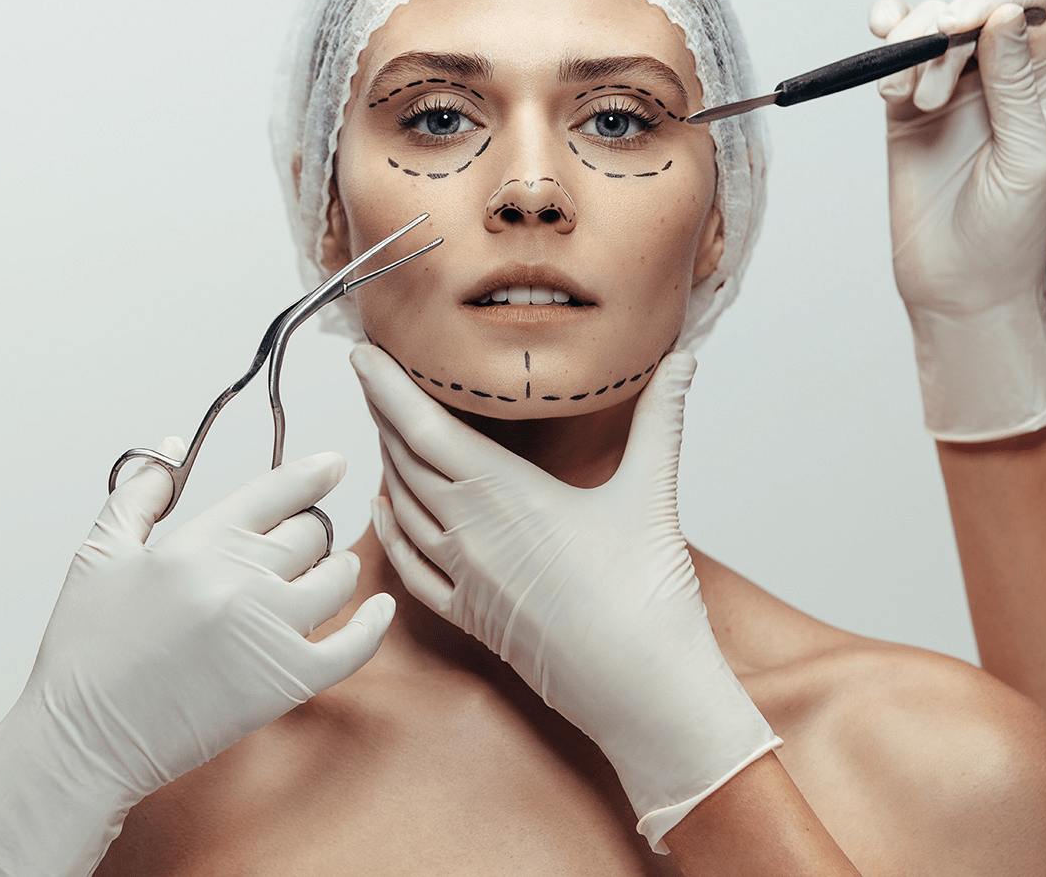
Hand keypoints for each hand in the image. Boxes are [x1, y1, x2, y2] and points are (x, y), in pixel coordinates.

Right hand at [0, 438, 394, 876]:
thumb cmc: (86, 652)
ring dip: (334, 569)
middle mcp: (241, 581)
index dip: (311, 473)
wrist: (83, 739)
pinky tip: (380, 609)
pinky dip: (373, 624)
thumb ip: (140, 491)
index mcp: (197, 543)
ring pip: (337, 579)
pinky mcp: (287, 684)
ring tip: (322, 572)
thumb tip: (173, 445)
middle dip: (307, 530)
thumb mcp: (98, 554)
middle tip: (298, 539)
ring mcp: (270, 632)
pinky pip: (355, 646)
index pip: (275, 491)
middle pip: (310, 533)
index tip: (332, 465)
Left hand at [353, 346, 777, 851]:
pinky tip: (384, 511)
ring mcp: (463, 577)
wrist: (644, 692)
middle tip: (371, 376)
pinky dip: (390, 532)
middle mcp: (469, 531)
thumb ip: (660, 419)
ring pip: (401, 507)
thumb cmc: (648, 598)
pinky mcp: (469, 615)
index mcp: (504, 493)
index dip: (385, 386)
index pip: (422, 426)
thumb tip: (683, 361)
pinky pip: (410, 566)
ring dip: (387, 464)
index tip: (362, 353)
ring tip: (382, 427)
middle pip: (403, 459)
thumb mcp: (652, 494)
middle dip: (382, 414)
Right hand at [869, 0, 1045, 441]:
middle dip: (943, 32)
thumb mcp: (1027, 154)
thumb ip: (1015, 82)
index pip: (1031, 7)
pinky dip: (883, 43)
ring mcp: (951, 92)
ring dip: (909, 49)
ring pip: (928, 28)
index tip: (962, 23)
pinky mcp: (905, 111)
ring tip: (905, 100)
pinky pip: (893, 59)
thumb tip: (1002, 15)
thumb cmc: (1010, 233)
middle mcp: (1001, 79)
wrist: (960, 286)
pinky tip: (878, 48)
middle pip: (971, 11)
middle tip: (929, 84)